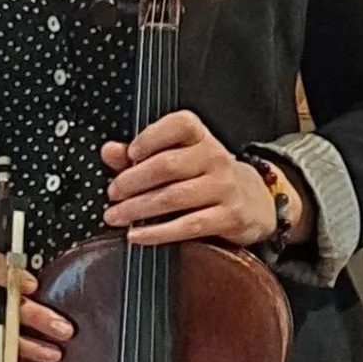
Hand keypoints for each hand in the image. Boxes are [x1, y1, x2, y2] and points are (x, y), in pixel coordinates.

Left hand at [101, 112, 303, 247]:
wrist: (253, 200)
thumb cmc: (204, 176)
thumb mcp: (178, 157)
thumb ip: (141, 154)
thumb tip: (109, 151)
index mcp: (199, 137)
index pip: (178, 126)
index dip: (150, 137)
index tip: (129, 153)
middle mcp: (214, 158)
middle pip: (167, 166)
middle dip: (132, 181)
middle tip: (112, 193)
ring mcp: (224, 187)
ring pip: (174, 197)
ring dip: (138, 209)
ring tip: (115, 216)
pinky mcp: (229, 216)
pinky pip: (188, 225)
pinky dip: (157, 233)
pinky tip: (137, 235)